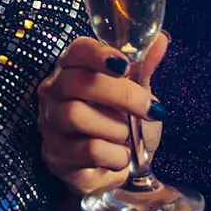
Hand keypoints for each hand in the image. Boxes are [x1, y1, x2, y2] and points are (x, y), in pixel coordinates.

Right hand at [36, 34, 168, 196]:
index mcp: (72, 69)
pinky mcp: (55, 156)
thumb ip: (143, 69)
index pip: (77, 51)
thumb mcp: (137, 95)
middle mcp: (53, 92)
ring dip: (116, 128)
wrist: (114, 170)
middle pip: (77, 82)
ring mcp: (50, 124)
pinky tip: (121, 156)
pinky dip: (115, 155)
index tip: (124, 65)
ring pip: (76, 115)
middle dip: (121, 95)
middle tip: (150, 109)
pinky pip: (88, 150)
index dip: (99, 54)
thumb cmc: (121, 125)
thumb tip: (160, 40)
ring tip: (127, 136)